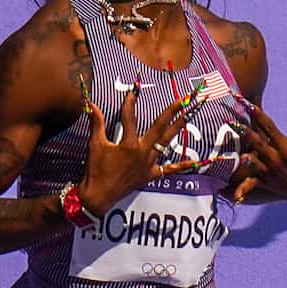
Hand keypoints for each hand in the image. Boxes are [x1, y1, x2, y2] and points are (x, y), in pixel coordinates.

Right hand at [76, 85, 195, 215]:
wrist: (98, 196)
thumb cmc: (95, 170)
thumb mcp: (95, 145)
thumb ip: (96, 123)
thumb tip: (91, 104)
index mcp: (129, 144)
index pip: (130, 118)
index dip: (130, 103)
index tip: (133, 91)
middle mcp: (143, 152)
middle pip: (160, 127)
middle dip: (172, 111)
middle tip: (183, 99)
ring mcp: (149, 164)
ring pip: (166, 143)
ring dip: (178, 128)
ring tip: (189, 116)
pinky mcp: (150, 175)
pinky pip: (169, 170)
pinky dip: (182, 166)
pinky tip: (195, 161)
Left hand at [228, 82, 286, 203]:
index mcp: (285, 145)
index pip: (270, 128)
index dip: (260, 116)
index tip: (249, 104)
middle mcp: (276, 157)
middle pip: (259, 143)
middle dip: (247, 134)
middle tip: (231, 123)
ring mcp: (268, 170)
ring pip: (254, 163)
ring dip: (246, 159)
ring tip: (235, 153)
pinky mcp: (262, 181)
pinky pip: (250, 186)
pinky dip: (243, 190)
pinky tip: (233, 195)